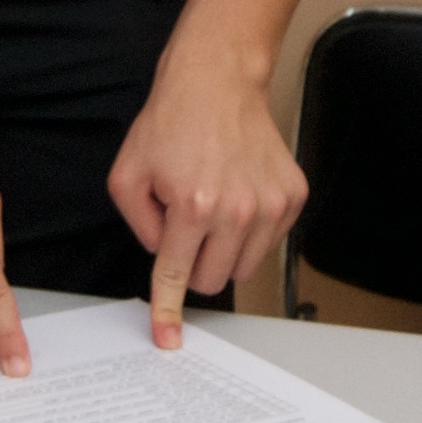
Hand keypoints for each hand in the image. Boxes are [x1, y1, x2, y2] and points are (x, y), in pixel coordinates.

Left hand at [106, 64, 306, 346]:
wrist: (217, 81)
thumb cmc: (171, 122)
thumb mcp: (128, 175)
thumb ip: (139, 227)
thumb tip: (163, 256)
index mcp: (192, 206)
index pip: (176, 275)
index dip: (168, 313)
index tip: (169, 341)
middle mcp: (237, 210)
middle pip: (211, 278)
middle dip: (193, 262)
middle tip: (185, 226)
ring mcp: (271, 204)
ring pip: (243, 266)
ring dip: (223, 249)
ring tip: (212, 205)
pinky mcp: (293, 196)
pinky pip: (269, 242)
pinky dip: (250, 230)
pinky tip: (237, 194)